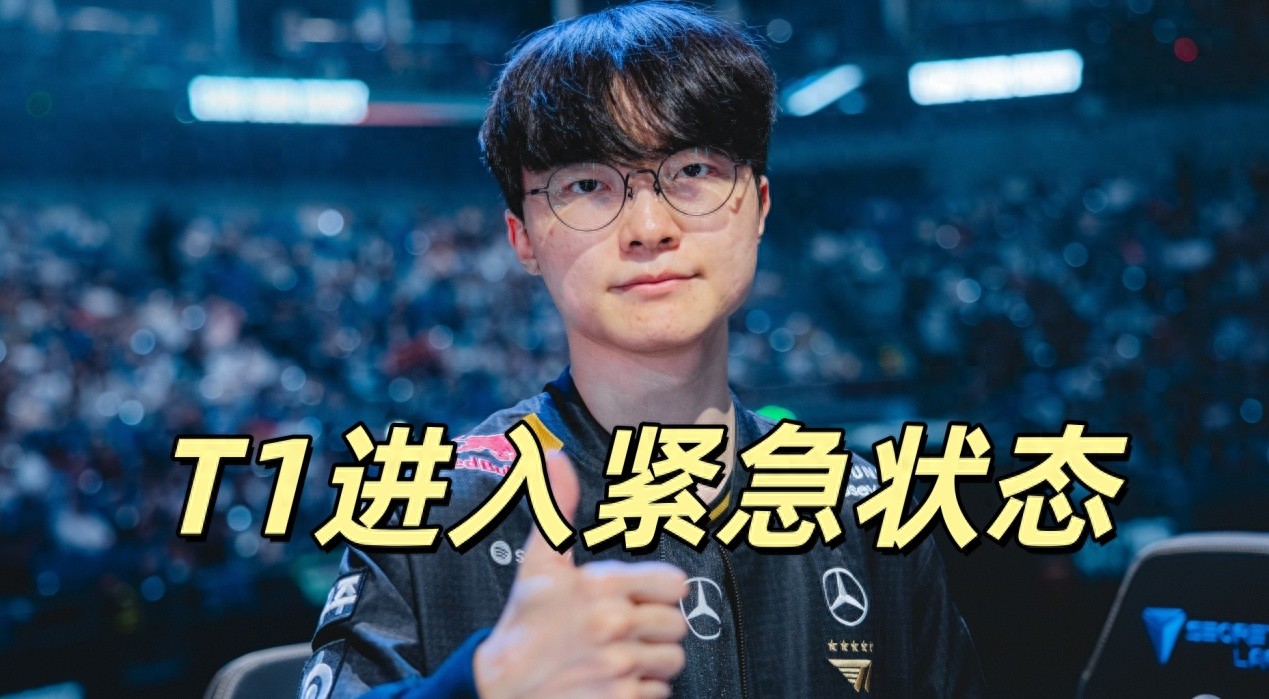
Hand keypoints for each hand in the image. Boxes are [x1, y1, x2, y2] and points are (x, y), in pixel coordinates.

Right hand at [473, 452, 688, 698]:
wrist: (498, 689)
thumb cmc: (525, 624)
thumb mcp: (540, 564)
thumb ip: (557, 508)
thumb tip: (556, 457)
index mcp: (602, 586)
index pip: (676, 585)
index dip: (660, 591)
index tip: (639, 597)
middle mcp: (615, 626)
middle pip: (677, 625)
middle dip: (654, 628)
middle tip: (622, 630)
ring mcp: (619, 667)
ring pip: (672, 661)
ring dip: (650, 661)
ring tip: (615, 657)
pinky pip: (659, 694)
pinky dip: (640, 691)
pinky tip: (610, 682)